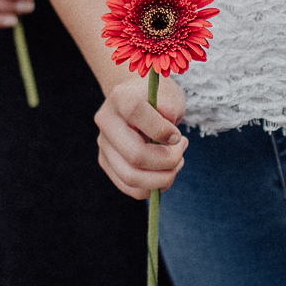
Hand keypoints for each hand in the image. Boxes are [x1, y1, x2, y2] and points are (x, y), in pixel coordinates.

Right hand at [94, 76, 187, 199]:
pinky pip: (131, 189)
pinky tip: (166, 172)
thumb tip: (168, 115)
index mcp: (120, 98)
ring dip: (163, 178)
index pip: (135, 112)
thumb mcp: (168, 97)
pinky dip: (154, 187)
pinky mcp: (107, 164)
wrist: (136, 105)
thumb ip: (169, 106)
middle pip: (135, 155)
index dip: (161, 129)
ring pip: (131, 177)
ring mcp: (104, 146)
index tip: (178, 136)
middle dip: (167, 160)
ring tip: (177, 162)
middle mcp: (106, 122)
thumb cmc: (156, 101)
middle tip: (181, 149)